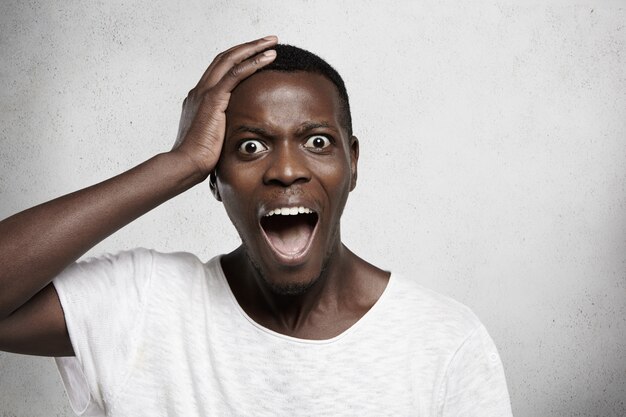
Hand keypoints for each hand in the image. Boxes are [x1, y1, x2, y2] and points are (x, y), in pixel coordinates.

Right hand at [172, 36, 277, 177]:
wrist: (187, 164)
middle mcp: (200, 90)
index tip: (257, 54)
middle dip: (248, 47)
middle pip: (225, 58)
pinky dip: (252, 63)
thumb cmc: (201, 158)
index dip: (239, 58)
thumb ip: (222, 128)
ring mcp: (205, 93)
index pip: (220, 69)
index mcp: (199, 98)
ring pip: (230, 60)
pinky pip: (235, 74)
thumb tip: (234, 134)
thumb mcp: (214, 138)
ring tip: (273, 43)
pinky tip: (268, 58)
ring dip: (253, 49)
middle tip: (269, 40)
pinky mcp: (213, 100)